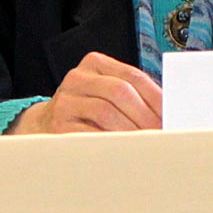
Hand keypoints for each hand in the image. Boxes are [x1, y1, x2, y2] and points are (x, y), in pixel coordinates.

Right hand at [9, 52, 161, 133]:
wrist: (43, 125)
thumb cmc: (84, 109)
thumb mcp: (103, 91)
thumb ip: (130, 94)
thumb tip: (165, 111)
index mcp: (94, 63)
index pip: (132, 75)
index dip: (154, 95)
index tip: (169, 113)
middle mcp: (77, 77)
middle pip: (120, 91)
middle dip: (145, 114)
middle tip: (160, 132)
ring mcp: (65, 100)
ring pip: (106, 112)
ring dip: (131, 130)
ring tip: (145, 142)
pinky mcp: (58, 125)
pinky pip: (90, 133)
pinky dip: (111, 141)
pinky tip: (123, 149)